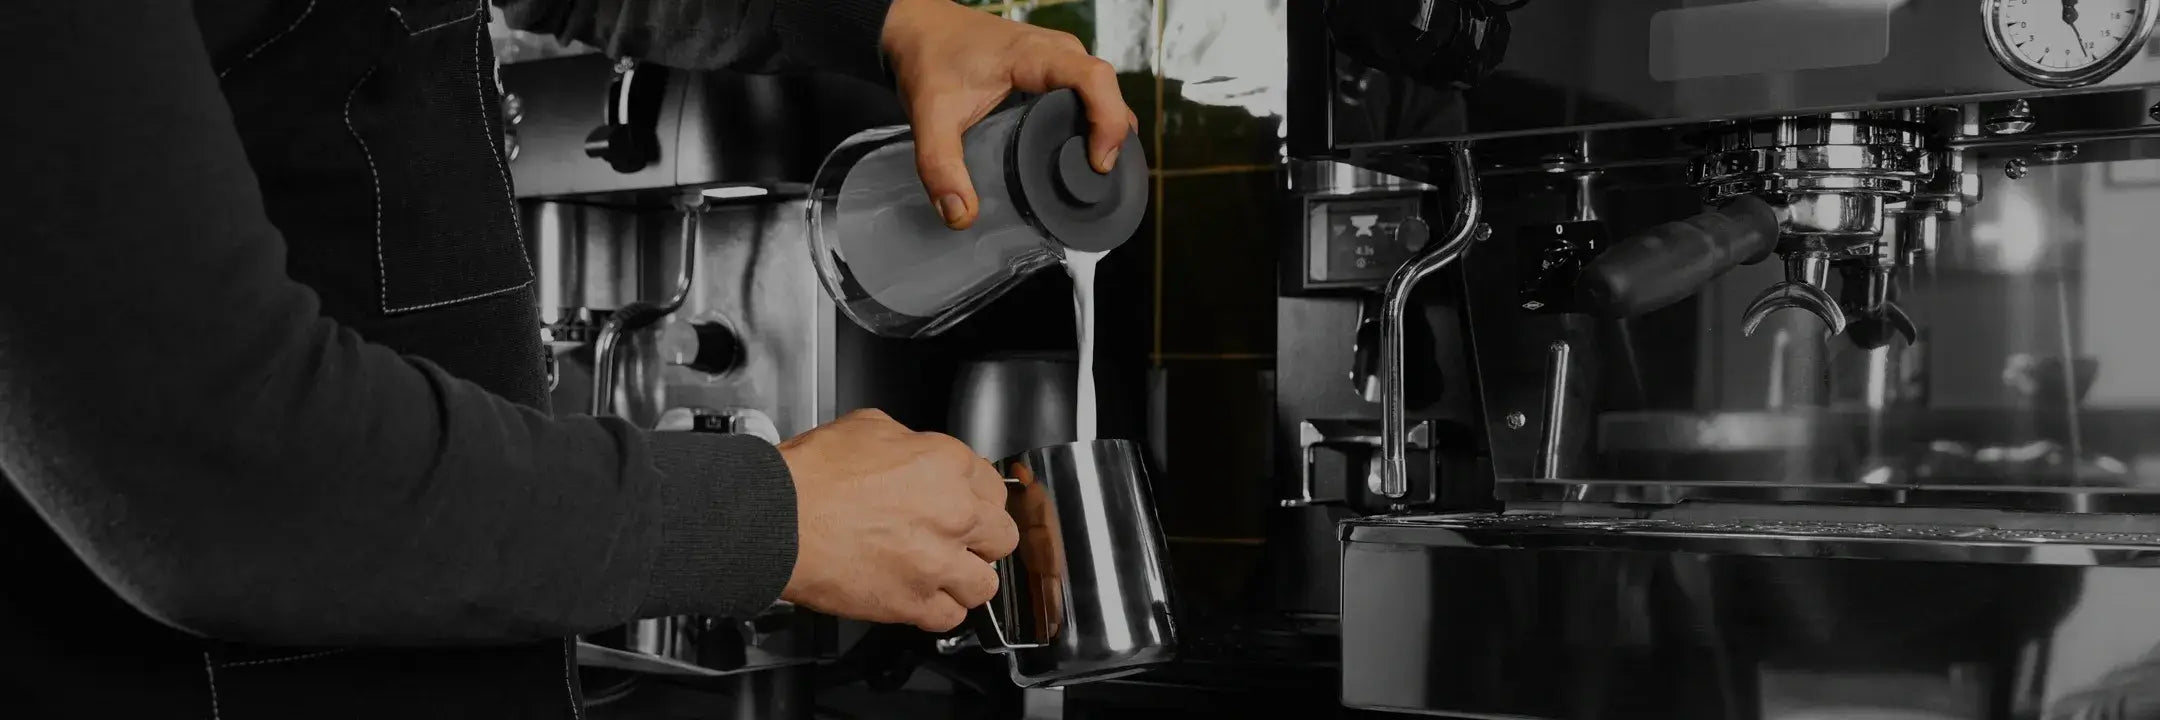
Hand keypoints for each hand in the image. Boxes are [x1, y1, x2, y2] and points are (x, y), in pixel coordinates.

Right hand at [776, 409, 1019, 631]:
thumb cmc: (811, 476)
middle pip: (1001, 537)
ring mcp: (937, 563)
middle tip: (956, 539)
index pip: (995, 487)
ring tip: (943, 573)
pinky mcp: (913, 603)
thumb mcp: (869, 427)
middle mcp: (954, 514)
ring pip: (985, 584)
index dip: (977, 497)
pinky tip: (922, 596)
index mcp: (947, 465)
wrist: (776, 520)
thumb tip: (917, 453)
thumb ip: (910, 443)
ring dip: (966, 579)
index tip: (966, 505)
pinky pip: (950, 617)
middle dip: (981, 539)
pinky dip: (938, 610)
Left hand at [882, 0, 1140, 229]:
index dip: (1108, 120)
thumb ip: (940, 165)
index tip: (1098, 162)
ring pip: (1103, 90)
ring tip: (1091, 170)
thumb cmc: (930, 57)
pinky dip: (1093, 120)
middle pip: (1107, 88)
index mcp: (1034, 55)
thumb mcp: (930, 115)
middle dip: (1113, 133)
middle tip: (1096, 176)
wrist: (919, 28)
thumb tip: (960, 214)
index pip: (1093, 78)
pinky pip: (1089, 92)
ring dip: (1106, 128)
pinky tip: (1079, 152)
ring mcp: (1059, 58)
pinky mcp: (1054, 68)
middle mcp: (1056, 52)